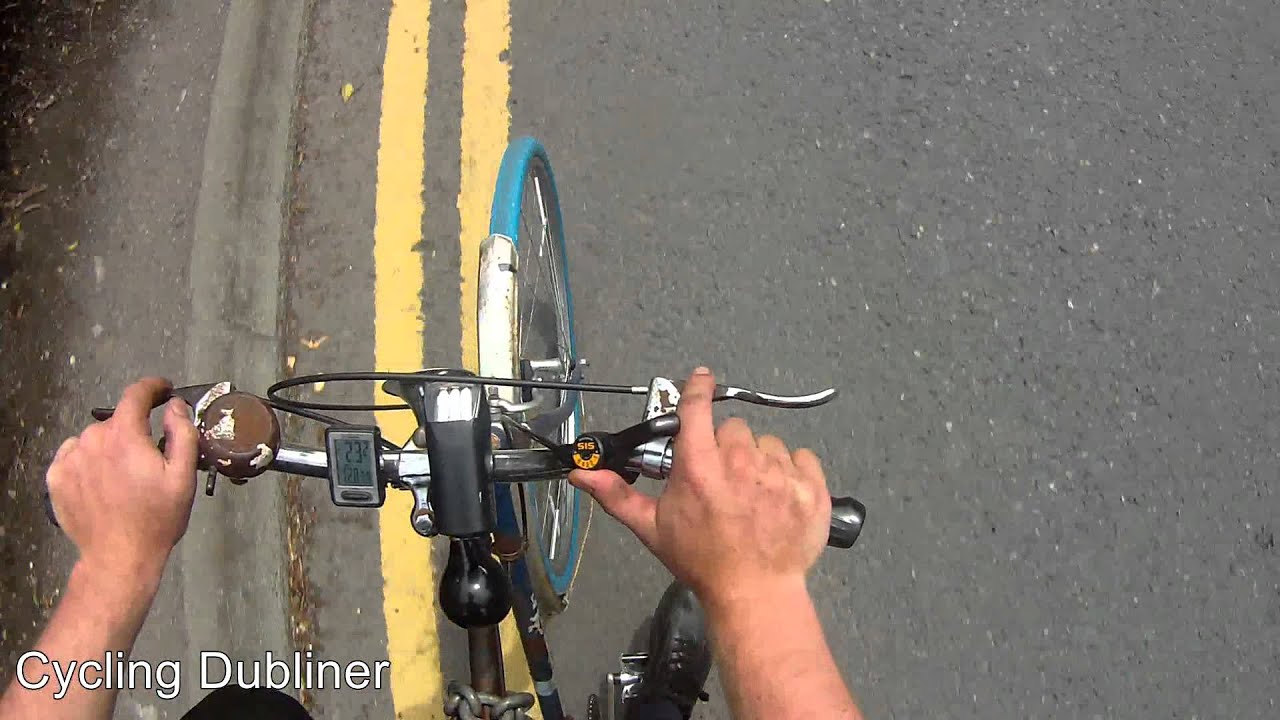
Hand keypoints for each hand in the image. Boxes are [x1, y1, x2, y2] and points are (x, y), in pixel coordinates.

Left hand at [46, 377, 198, 582]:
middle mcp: (92, 440)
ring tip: (125, 474)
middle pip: (117, 421)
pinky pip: (74, 455)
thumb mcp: (183, 476)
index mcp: (125, 436)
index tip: (165, 391)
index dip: (153, 387)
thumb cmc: (157, 518)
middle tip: (150, 456)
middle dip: (135, 430)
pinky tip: (101, 481)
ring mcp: (70, 459)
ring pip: (94, 438)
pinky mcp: (56, 478)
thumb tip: (175, 405)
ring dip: (111, 446)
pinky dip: (88, 460)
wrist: (118, 557)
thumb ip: (182, 434)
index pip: (136, 395)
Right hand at [569, 367, 831, 609]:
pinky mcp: (810, 487)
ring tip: (752, 495)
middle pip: (734, 429)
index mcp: (700, 466)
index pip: (697, 408)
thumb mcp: (653, 528)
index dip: (698, 388)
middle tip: (722, 479)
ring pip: (768, 444)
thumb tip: (582, 473)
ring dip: (760, 461)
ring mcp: (779, 473)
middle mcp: (741, 462)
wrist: (754, 593)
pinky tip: (779, 497)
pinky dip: (792, 472)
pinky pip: (801, 458)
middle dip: (727, 448)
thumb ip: (617, 495)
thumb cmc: (702, 561)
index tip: (702, 378)